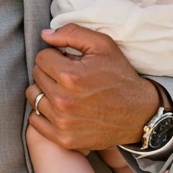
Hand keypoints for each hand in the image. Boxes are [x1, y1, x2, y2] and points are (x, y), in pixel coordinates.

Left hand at [25, 24, 158, 152]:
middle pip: (36, 76)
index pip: (41, 58)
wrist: (139, 114)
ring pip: (33, 97)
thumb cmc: (120, 76)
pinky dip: (43, 113)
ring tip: (64, 91)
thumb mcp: (102, 45)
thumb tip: (45, 35)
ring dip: (45, 91)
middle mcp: (63, 101)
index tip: (68, 61)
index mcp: (70, 76)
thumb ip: (71, 33)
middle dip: (50, 72)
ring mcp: (62, 122)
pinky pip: (35, 120)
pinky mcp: (64, 139)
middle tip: (69, 76)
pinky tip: (60, 108)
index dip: (55, 56)